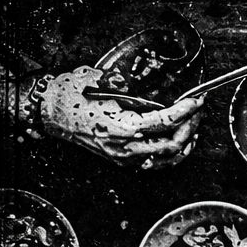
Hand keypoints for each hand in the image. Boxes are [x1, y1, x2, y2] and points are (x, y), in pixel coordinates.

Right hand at [41, 66, 203, 167]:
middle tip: (198, 109)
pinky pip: (157, 164)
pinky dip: (173, 155)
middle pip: (173, 142)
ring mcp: (125, 158)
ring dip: (186, 141)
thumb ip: (128, 85)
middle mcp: (127, 147)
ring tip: (194, 125)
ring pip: (168, 158)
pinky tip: (180, 143)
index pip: (165, 121)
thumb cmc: (70, 96)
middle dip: (191, 125)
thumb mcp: (100, 81)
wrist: (48, 112)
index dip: (186, 110)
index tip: (196, 99)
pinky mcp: (123, 161)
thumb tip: (150, 87)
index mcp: (123, 127)